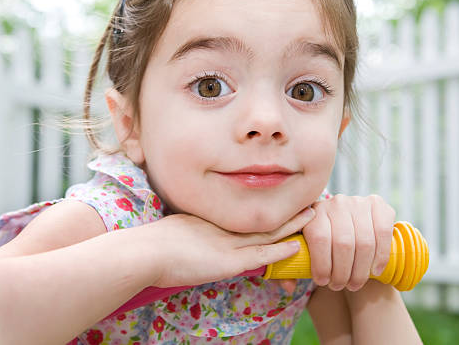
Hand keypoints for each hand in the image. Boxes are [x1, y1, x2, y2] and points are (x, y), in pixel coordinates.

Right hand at [145, 207, 315, 287]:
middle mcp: (224, 228)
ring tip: (312, 214)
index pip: (246, 215)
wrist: (146, 253)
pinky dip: (279, 250)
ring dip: (291, 224)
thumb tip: (198, 234)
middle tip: (306, 198)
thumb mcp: (179, 230)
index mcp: (213, 220)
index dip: (267, 208)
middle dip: (285, 210)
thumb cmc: (154, 245)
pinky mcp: (228, 262)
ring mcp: (227, 244)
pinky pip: (260, 255)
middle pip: (262, 218)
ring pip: (267, 233)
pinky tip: (296, 245)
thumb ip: (193, 231)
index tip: (282, 199)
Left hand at [301, 194, 394, 291]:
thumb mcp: (304, 249)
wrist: (347, 226)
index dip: (322, 264)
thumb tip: (288, 286)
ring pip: (364, 242)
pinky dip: (380, 257)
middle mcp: (336, 203)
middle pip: (343, 243)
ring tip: (354, 284)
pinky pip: (382, 233)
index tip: (322, 282)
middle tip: (339, 286)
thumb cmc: (321, 244)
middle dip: (342, 272)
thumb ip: (293, 266)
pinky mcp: (378, 205)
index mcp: (314, 211)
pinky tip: (374, 271)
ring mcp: (358, 202)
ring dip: (360, 270)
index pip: (319, 238)